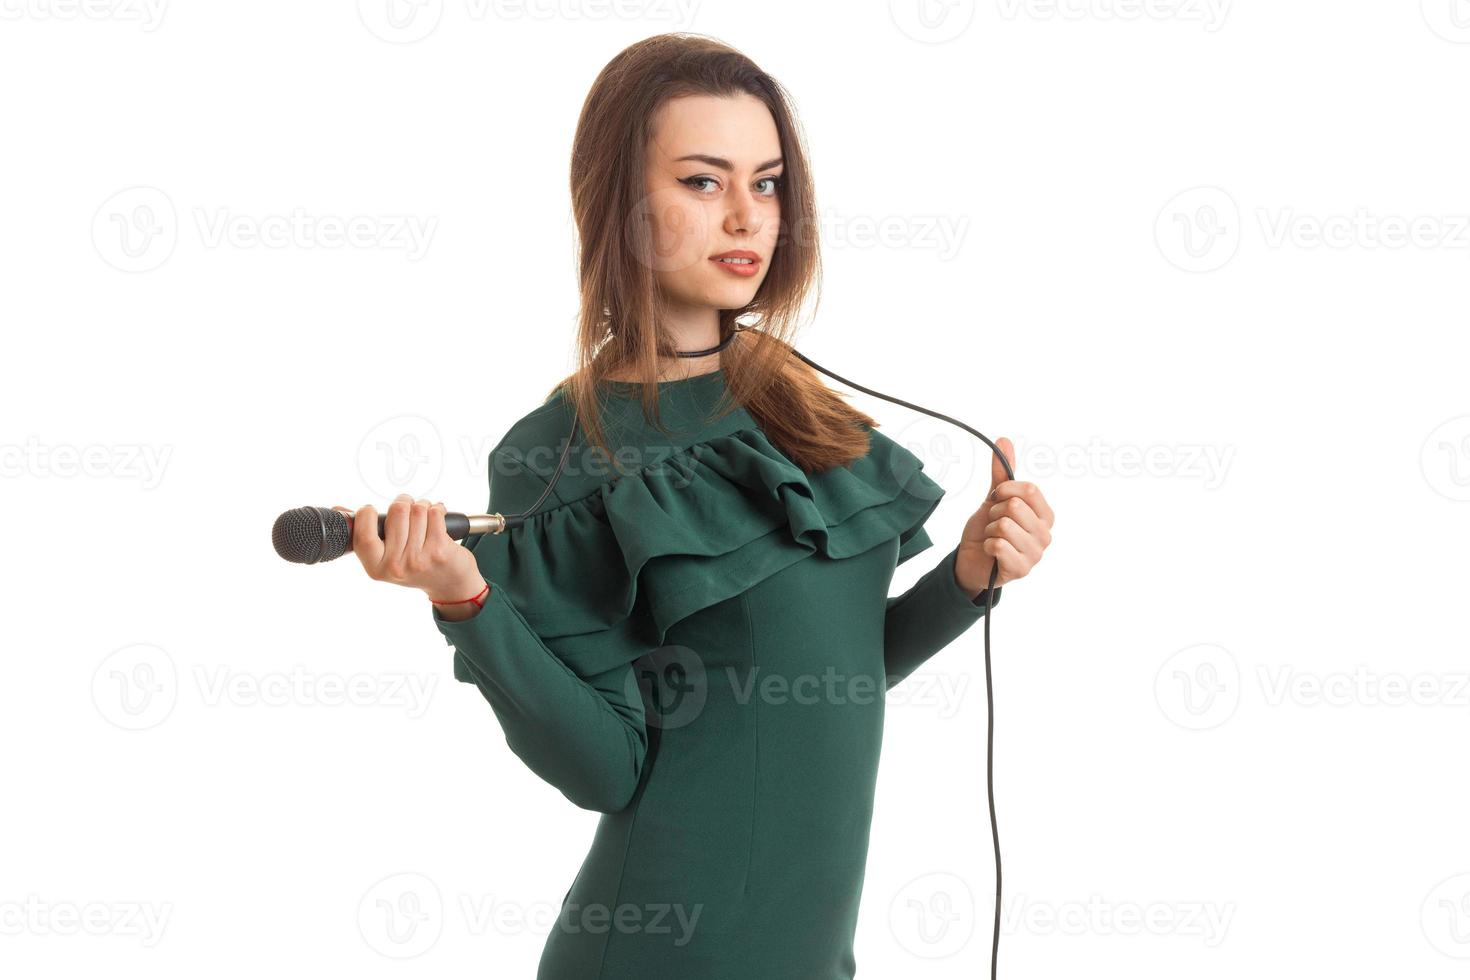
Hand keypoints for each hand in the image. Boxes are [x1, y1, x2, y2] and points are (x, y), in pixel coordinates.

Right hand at [331, 494, 485, 602]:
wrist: (449, 583)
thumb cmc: (413, 564)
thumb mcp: (384, 557)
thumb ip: (363, 534)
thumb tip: (339, 509)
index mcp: (375, 568)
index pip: (363, 533)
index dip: (367, 514)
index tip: (372, 510)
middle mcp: (395, 566)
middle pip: (396, 511)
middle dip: (403, 503)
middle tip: (407, 509)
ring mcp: (418, 559)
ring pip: (417, 509)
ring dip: (422, 505)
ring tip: (424, 515)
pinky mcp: (440, 550)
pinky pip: (435, 513)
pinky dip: (437, 509)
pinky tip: (438, 516)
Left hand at [954, 437, 1053, 594]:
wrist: (972, 559)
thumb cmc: (988, 529)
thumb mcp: (994, 498)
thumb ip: (1002, 473)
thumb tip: (1004, 440)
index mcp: (1045, 515)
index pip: (1030, 490)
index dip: (1006, 489)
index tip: (996, 496)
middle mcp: (1045, 534)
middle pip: (1015, 507)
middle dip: (994, 512)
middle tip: (993, 522)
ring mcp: (1036, 554)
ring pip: (1004, 526)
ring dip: (989, 529)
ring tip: (992, 537)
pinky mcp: (1021, 570)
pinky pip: (998, 545)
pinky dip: (987, 545)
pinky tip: (991, 551)